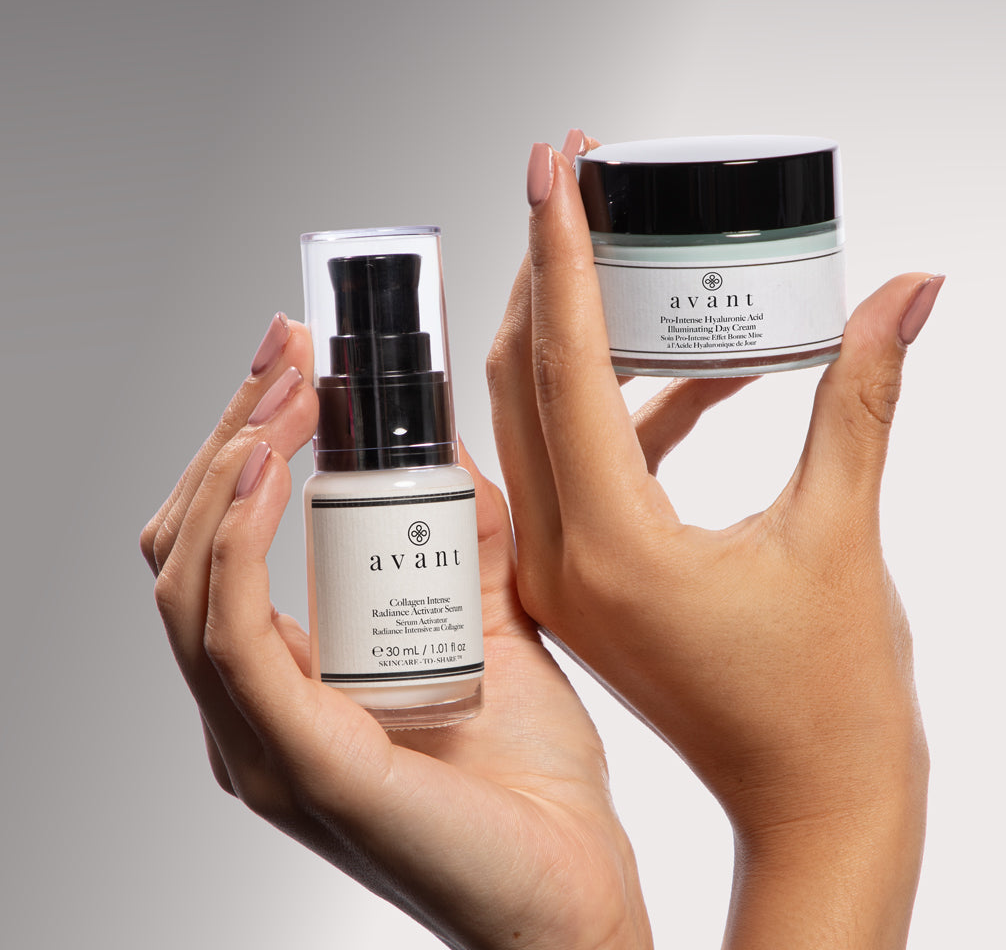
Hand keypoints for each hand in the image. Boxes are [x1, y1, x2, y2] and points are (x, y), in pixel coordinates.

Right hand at [140, 313, 651, 949]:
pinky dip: (234, 544)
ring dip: (227, 469)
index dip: (243, 443)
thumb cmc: (531, 784)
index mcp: (288, 680)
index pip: (221, 544)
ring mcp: (262, 740)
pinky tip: (264, 475)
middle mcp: (255, 710)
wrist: (576, 893)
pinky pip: (230, 635)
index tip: (290, 361)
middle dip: (231, 434)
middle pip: (188, 548)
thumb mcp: (490, 627)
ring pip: (188, 581)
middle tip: (282, 354)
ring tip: (282, 396)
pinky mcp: (297, 761)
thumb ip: (465, 547)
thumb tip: (451, 452)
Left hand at [486, 134, 937, 946]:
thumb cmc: (832, 703)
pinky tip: (685, 364)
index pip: (562, 364)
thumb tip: (910, 291)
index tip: (556, 161)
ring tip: (620, 252)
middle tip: (570, 181)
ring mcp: (563, 574)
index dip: (558, 251)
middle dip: (544, 270)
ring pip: (541, 418)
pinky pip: (584, 462)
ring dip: (574, 333)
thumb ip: (864, 396)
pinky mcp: (584, 579)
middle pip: (523, 379)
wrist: (815, 806)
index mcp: (612, 548)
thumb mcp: (844, 534)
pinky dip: (622, 403)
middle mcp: (563, 560)